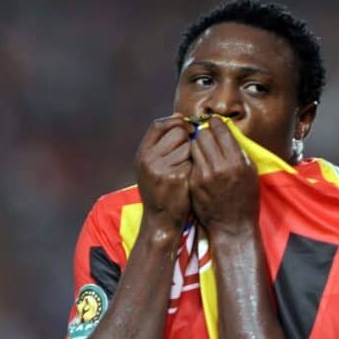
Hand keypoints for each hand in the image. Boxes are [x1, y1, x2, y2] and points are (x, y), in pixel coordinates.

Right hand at [135, 114, 192, 231]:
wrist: (161, 220)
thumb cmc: (160, 191)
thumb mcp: (151, 167)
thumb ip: (161, 144)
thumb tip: (179, 118)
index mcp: (142, 155)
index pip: (157, 125)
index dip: (174, 122)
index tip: (185, 126)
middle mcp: (149, 159)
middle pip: (176, 132)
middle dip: (187, 137)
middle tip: (189, 151)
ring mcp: (163, 168)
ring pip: (188, 145)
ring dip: (193, 153)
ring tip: (187, 167)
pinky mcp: (178, 177)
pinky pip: (194, 160)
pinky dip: (196, 166)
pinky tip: (190, 177)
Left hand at [189, 117, 258, 235]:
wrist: (233, 226)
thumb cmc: (246, 198)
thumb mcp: (250, 171)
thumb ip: (238, 150)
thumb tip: (226, 131)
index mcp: (237, 162)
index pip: (220, 130)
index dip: (216, 123)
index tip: (214, 122)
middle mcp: (219, 167)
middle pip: (203, 135)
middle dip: (204, 132)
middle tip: (206, 135)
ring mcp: (204, 176)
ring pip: (193, 147)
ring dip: (197, 145)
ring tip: (202, 149)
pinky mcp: (193, 184)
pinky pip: (190, 162)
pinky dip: (194, 159)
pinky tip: (199, 163)